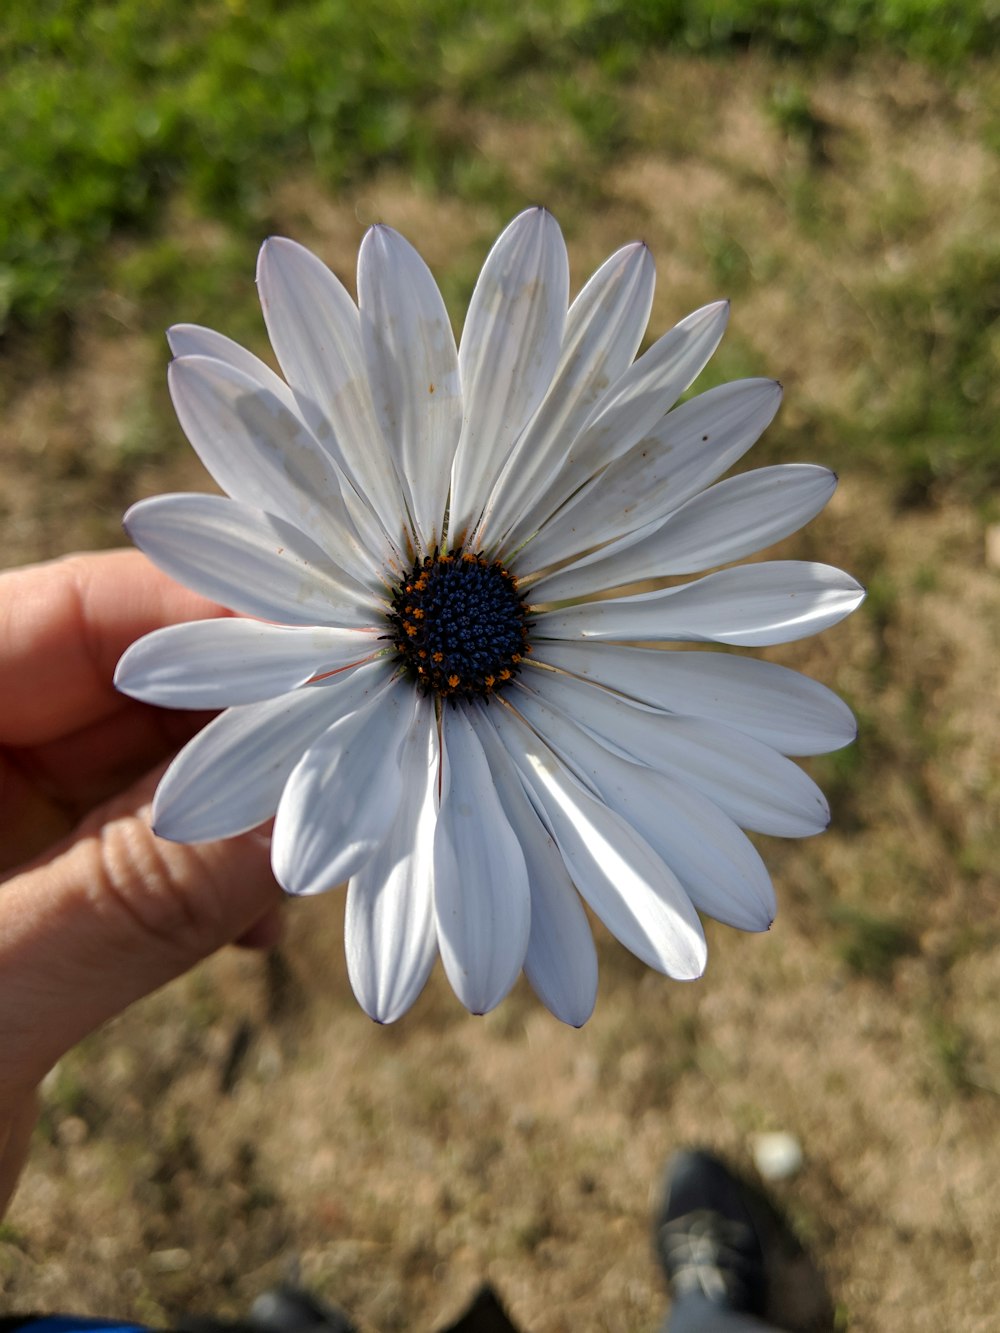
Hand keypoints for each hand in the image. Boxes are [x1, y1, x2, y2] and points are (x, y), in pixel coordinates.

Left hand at [0, 550, 283, 1214]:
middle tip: (349, 768)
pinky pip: (132, 847)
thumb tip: (305, 811)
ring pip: (137, 768)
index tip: (337, 653)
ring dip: (232, 809)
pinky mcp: (17, 893)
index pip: (64, 618)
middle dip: (240, 725)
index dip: (204, 621)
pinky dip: (199, 873)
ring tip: (303, 860)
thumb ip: (130, 897)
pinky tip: (245, 917)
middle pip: (115, 685)